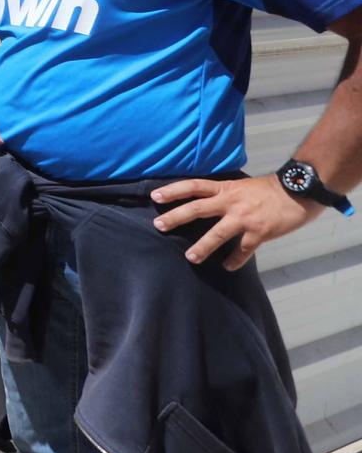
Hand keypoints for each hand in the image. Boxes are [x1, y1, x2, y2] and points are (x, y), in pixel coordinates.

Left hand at [151, 175, 318, 269]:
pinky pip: (243, 250)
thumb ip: (223, 194)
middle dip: (176, 217)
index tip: (155, 196)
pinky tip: (228, 266)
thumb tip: (205, 202)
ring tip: (190, 257)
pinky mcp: (259, 233)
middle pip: (197, 209)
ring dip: (202, 246)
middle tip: (159, 226)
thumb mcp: (240, 186)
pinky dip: (235, 260)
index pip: (193, 186)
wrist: (297, 191)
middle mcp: (230, 202)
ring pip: (218, 234)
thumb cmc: (268, 189)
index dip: (173, 190)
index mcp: (225, 188)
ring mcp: (244, 218)